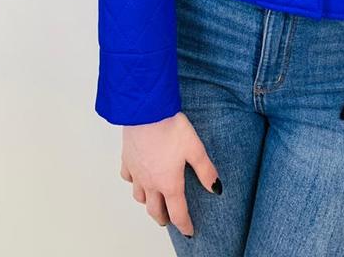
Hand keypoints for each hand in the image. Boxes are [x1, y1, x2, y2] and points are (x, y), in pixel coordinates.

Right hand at [120, 111, 222, 238]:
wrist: (146, 112)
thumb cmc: (171, 128)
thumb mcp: (195, 149)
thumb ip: (205, 171)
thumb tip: (216, 188)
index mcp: (169, 183)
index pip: (177, 212)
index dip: (184, 224)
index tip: (189, 231)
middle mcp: (150, 182)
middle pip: (155, 210)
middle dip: (164, 218)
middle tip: (169, 221)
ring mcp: (136, 172)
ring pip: (139, 197)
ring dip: (148, 203)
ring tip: (154, 202)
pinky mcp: (127, 160)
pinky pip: (128, 178)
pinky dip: (134, 183)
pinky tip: (138, 178)